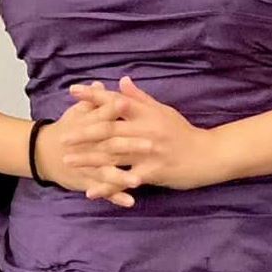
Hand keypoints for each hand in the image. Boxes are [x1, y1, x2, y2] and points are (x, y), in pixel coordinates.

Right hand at [38, 81, 144, 207]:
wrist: (43, 152)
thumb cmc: (67, 128)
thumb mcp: (77, 111)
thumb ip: (92, 99)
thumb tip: (101, 82)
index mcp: (88, 125)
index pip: (102, 114)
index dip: (114, 108)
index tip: (129, 104)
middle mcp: (88, 146)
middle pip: (110, 144)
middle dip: (130, 145)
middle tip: (152, 145)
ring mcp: (87, 166)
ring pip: (106, 171)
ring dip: (122, 176)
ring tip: (139, 180)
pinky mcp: (86, 181)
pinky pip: (103, 190)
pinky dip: (115, 196)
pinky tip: (130, 201)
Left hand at [64, 76, 213, 193]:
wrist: (208, 154)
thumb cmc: (183, 132)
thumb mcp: (163, 110)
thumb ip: (140, 97)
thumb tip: (123, 80)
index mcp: (146, 113)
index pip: (115, 100)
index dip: (94, 96)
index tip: (73, 91)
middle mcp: (144, 130)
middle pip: (110, 129)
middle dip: (84, 131)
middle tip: (63, 135)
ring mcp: (148, 152)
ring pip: (114, 154)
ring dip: (89, 157)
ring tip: (68, 160)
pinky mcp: (152, 172)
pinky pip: (126, 180)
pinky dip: (108, 186)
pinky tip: (91, 192)